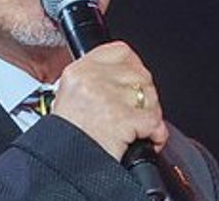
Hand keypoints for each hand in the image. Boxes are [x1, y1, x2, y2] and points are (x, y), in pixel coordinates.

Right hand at [51, 41, 168, 160]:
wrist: (61, 168)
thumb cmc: (67, 140)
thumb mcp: (69, 99)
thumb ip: (94, 82)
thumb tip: (123, 78)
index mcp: (78, 72)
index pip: (120, 51)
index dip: (134, 66)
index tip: (136, 79)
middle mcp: (92, 80)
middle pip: (139, 74)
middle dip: (145, 96)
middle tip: (138, 112)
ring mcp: (108, 98)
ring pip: (149, 96)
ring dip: (151, 115)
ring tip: (140, 129)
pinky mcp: (123, 119)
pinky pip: (154, 120)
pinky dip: (156, 134)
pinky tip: (148, 140)